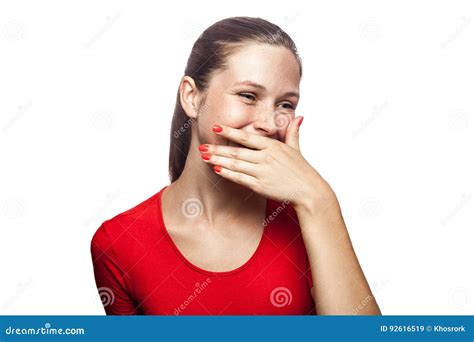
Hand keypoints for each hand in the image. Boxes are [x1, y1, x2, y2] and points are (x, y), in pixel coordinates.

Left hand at [198, 116, 335, 211]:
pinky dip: (228, 174)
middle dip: (217, 148)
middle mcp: (266, 158)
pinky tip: (218, 169)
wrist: (308, 191)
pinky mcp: (260, 186)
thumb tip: (298, 116)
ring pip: (235, 164)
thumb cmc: (301, 170)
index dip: (230, 131)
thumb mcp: (296, 148)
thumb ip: (292, 132)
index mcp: (273, 146)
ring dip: (218, 160)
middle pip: (236, 151)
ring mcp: (262, 172)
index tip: (216, 127)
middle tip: (202, 146)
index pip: (247, 137)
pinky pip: (240, 178)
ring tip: (205, 156)